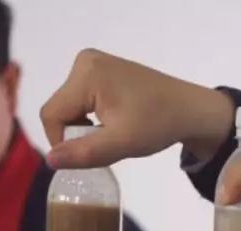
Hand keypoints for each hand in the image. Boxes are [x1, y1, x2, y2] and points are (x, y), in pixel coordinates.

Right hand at [41, 49, 233, 168]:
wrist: (190, 110)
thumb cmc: (159, 124)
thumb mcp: (122, 143)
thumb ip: (84, 153)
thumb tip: (50, 161)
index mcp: (87, 74)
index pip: (52, 115)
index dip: (62, 141)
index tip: (88, 155)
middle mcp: (85, 61)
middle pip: (60, 109)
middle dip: (77, 133)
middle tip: (107, 144)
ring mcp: (93, 62)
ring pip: (69, 106)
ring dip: (85, 127)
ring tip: (113, 134)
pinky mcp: (102, 69)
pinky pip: (81, 99)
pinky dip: (92, 117)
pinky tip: (114, 123)